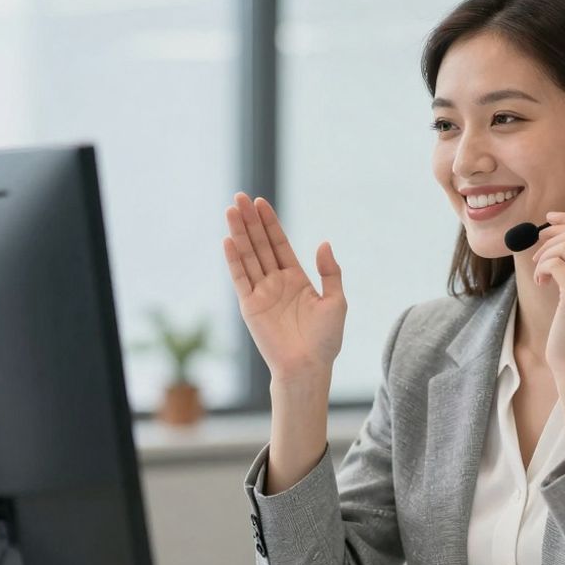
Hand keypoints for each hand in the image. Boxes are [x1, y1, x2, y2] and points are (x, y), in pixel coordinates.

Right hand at [222, 192, 345, 384]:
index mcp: (297, 279)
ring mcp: (261, 293)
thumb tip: (324, 243)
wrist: (308, 367)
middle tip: (239, 197)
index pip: (279, 244)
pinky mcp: (250, 307)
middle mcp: (276, 282)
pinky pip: (240, 279)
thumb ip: (330, 272)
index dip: (270, 224)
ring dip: (239, 233)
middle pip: (260, 245)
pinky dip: (234, 260)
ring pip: (248, 257)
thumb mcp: (336, 302)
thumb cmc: (326, 339)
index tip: (261, 202)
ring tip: (231, 210)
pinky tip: (228, 240)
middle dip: (250, 221)